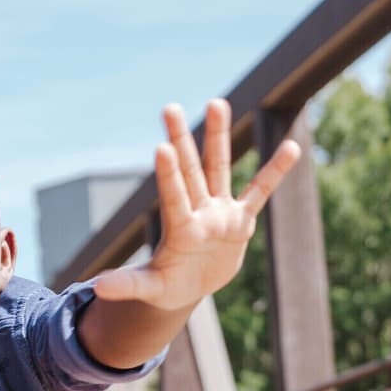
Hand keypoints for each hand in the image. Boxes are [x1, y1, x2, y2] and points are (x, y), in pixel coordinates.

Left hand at [92, 98, 300, 310]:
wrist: (190, 285)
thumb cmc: (167, 286)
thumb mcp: (150, 288)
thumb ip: (128, 284)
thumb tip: (98, 289)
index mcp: (179, 229)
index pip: (173, 197)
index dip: (169, 175)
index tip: (162, 147)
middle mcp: (197, 212)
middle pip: (189, 171)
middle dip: (182, 140)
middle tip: (169, 107)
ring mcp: (218, 212)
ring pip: (218, 169)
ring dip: (218, 137)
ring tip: (217, 102)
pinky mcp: (240, 220)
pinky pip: (259, 191)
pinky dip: (275, 171)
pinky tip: (292, 148)